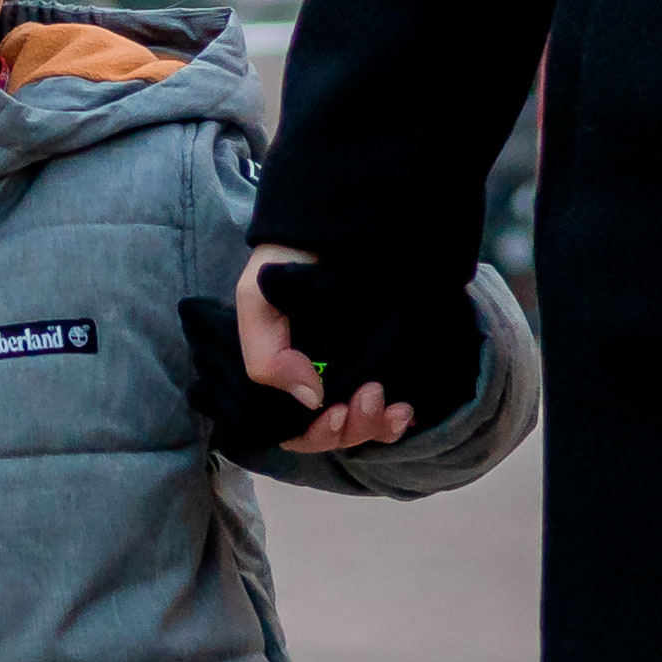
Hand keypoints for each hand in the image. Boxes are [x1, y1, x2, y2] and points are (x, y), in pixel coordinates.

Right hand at [223, 248, 441, 455]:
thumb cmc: (288, 262)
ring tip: (387, 401)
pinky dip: (396, 424)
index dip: (312, 433)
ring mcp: (352, 378)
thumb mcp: (257, 299)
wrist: (334, 226)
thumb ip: (266, 354)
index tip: (332, 412)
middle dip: (349, 430)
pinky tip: (404, 410)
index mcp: (282, 374)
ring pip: (361, 430)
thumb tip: (311, 400)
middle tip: (366, 395)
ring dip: (374, 426)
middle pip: (330, 435)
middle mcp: (315, 383)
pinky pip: (390, 416)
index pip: (292, 427)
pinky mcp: (385, 369)